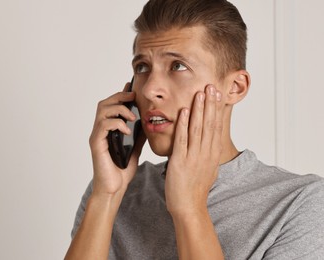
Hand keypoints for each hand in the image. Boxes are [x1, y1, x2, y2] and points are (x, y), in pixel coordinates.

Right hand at [89, 83, 145, 197]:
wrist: (114, 188)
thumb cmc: (122, 170)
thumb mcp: (135, 148)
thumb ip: (139, 135)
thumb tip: (148, 122)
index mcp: (110, 130)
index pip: (113, 106)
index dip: (121, 94)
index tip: (132, 87)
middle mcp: (101, 130)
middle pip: (105, 103)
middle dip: (120, 96)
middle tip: (133, 97)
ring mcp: (98, 136)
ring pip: (102, 110)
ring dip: (119, 109)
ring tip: (132, 116)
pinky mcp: (96, 143)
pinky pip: (103, 125)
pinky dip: (116, 123)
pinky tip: (127, 130)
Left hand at [165, 84, 223, 215]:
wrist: (189, 206)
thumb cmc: (195, 188)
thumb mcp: (208, 168)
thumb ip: (208, 152)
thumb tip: (209, 140)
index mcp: (212, 154)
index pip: (216, 127)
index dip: (217, 109)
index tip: (217, 94)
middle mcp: (206, 153)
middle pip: (209, 124)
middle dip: (210, 104)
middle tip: (211, 86)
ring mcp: (194, 157)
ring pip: (198, 129)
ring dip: (199, 110)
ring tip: (200, 93)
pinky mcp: (180, 162)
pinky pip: (182, 140)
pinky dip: (183, 125)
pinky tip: (183, 111)